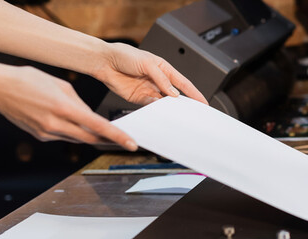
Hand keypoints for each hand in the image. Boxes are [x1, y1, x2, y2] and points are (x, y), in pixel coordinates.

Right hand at [0, 66, 137, 150]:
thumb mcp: (61, 85)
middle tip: (125, 141)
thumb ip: (80, 104)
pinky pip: (64, 137)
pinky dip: (73, 132)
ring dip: (91, 136)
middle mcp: (55, 124)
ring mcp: (47, 133)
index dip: (117, 137)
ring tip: (105, 132)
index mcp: (64, 108)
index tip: (131, 143)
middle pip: (91, 138)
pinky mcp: (40, 136)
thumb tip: (91, 117)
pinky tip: (74, 123)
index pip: (98, 127)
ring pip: (78, 139)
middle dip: (109, 140)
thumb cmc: (28, 80)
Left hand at [91, 42, 207, 104]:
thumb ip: (162, 79)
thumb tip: (173, 93)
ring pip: (164, 103)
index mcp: (164, 69)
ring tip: (175, 113)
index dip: (194, 93)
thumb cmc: (125, 55)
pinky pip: (150, 106)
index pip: (183, 83)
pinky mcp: (139, 98)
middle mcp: (158, 81)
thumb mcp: (148, 63)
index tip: (203, 103)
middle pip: (175, 95)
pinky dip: (155, 110)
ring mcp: (149, 90)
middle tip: (192, 113)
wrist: (104, 61)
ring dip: (169, 108)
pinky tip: (158, 110)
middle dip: (184, 104)